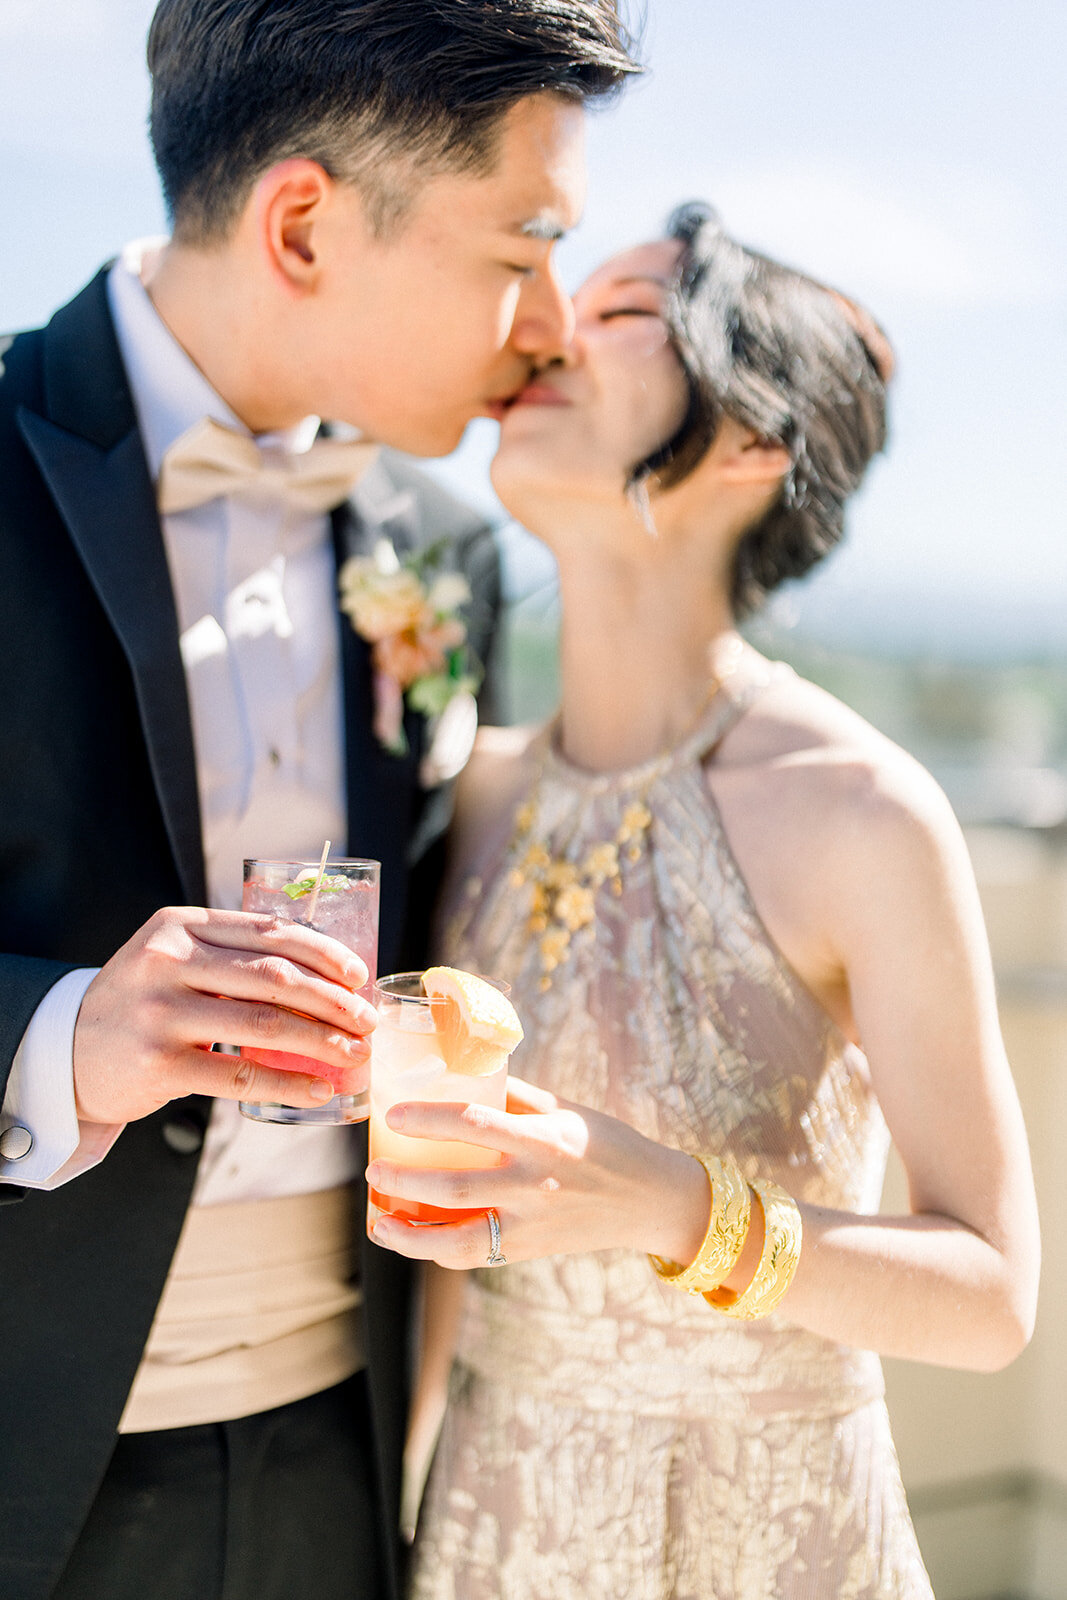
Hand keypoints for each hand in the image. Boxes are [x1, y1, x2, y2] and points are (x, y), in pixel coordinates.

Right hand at [73, 906, 374, 1123]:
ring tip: (354, 1054)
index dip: (323, 952)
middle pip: (274, 976)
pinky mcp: (159, 1064)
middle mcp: (168, 961)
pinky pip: (239, 1074)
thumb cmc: (142, 1002)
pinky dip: (288, 1083)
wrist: (69, 1051)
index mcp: (181, 926)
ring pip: (264, 1024)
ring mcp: (161, 1012)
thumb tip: (325, 975)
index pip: (269, 931)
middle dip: (333, 1000)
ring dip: (322, 1041)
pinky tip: (318, 1089)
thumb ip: (230, 955)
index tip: (358, 974)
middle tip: (366, 1021)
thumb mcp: (173, 958)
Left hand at [366, 1075, 708, 1268]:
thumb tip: (464, 1073)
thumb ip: (515, 1098)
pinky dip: (440, 1252)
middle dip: (406, 1180)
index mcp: (544, 1139)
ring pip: (460, 1240)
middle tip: (373, 1167)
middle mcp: (536, 1185)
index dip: (428, 1119)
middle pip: (457, 1187)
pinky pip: (477, 1255)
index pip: (475, 1125)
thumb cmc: (605, 1143)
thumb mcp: (565, 1110)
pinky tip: (414, 1240)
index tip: (393, 1114)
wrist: (651, 1199)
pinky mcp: (530, 1251)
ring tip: (380, 1221)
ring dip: (412, 1234)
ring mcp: (532, 1226)